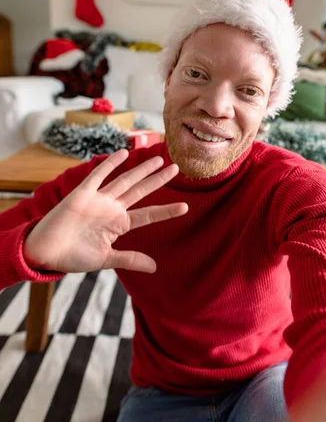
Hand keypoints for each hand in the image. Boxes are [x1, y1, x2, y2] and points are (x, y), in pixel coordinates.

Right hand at [23, 149, 187, 273]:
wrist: (45, 252)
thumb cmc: (73, 257)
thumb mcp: (105, 259)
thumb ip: (129, 259)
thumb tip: (155, 268)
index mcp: (118, 224)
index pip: (147, 215)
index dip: (166, 211)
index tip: (185, 207)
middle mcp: (112, 209)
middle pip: (140, 191)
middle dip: (158, 180)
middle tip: (176, 168)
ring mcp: (98, 200)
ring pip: (124, 180)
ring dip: (141, 170)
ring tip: (159, 159)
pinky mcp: (82, 194)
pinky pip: (98, 176)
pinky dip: (110, 164)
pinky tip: (124, 153)